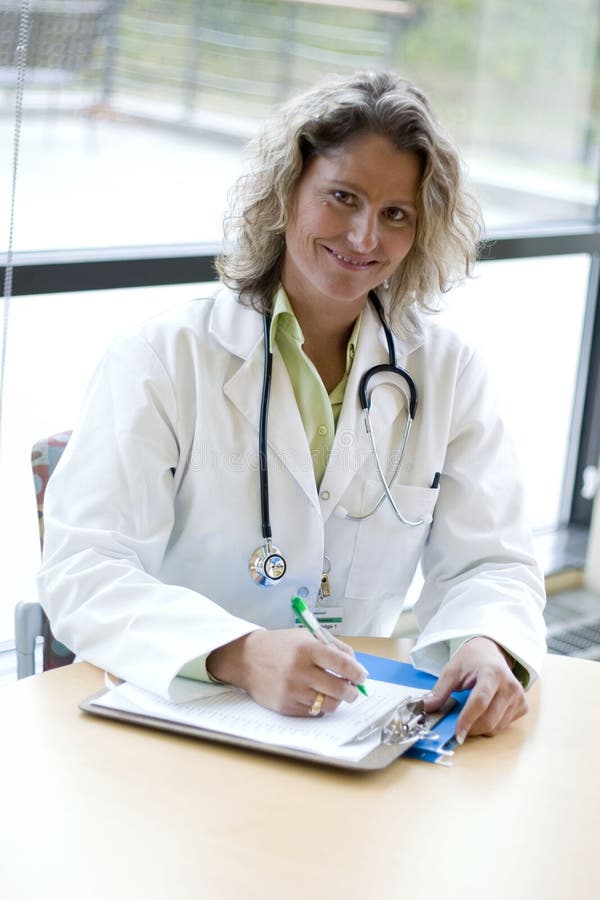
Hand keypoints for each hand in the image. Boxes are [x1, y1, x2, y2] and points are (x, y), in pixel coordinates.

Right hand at [206, 629, 368, 716]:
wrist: (246, 658)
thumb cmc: (280, 646)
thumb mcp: (305, 636)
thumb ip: (333, 648)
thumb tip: (356, 666)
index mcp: (307, 648)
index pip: (342, 663)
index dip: (357, 672)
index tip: (362, 677)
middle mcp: (299, 670)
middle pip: (339, 688)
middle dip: (352, 692)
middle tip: (353, 690)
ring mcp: (291, 690)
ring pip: (328, 704)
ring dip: (337, 701)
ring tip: (336, 694)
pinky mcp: (284, 706)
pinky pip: (312, 712)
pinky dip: (319, 707)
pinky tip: (316, 697)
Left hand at [423, 637, 526, 742]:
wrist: (491, 651)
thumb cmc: (471, 660)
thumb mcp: (452, 670)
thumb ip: (439, 690)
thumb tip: (424, 708)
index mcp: (492, 673)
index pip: (480, 702)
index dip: (467, 720)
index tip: (457, 734)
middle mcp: (510, 686)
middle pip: (490, 719)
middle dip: (471, 728)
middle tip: (458, 727)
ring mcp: (519, 697)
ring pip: (497, 727)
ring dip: (480, 728)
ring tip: (471, 716)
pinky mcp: (523, 706)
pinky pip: (504, 726)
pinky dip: (491, 725)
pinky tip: (486, 712)